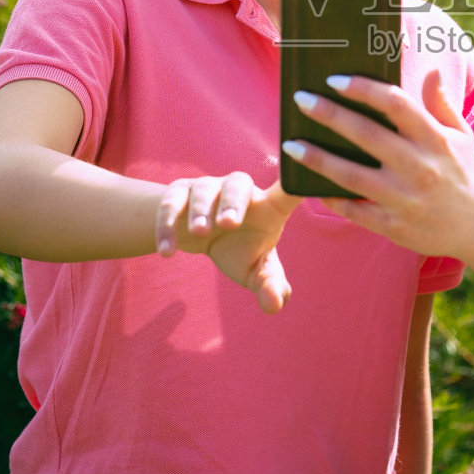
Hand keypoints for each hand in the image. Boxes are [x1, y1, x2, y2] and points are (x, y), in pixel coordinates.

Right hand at [155, 173, 301, 312]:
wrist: (198, 235)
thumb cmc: (239, 249)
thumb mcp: (254, 270)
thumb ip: (269, 284)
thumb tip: (277, 302)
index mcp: (266, 206)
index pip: (286, 191)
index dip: (295, 183)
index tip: (306, 171)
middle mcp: (237, 189)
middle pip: (238, 183)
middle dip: (234, 202)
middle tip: (229, 223)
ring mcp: (206, 188)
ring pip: (203, 190)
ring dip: (201, 211)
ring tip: (200, 233)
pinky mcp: (178, 194)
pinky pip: (171, 205)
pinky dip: (167, 227)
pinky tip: (167, 253)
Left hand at [284, 70, 473, 259]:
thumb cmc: (465, 172)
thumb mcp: (461, 134)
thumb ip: (440, 104)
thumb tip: (429, 70)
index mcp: (435, 139)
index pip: (396, 103)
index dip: (364, 89)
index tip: (335, 80)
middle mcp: (420, 167)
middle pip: (367, 135)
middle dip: (330, 115)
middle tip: (301, 100)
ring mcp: (405, 199)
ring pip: (352, 175)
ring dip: (318, 158)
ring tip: (291, 144)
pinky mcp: (394, 226)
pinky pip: (354, 211)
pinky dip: (331, 198)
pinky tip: (309, 185)